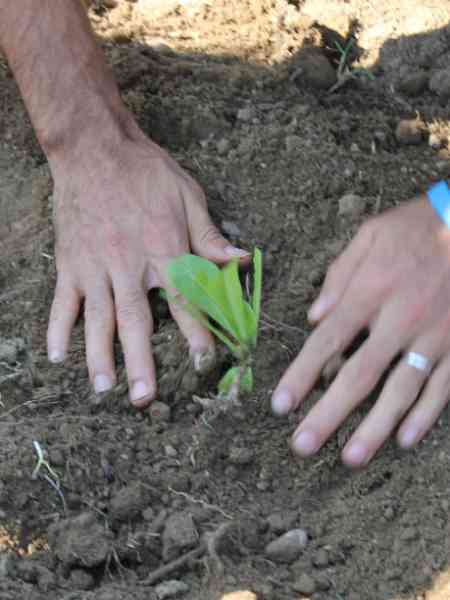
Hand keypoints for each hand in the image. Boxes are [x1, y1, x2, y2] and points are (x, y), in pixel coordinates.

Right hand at [47, 132, 247, 406]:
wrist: (94, 148)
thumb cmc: (146, 171)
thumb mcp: (188, 197)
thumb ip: (210, 235)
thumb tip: (242, 261)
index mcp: (163, 250)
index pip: (183, 301)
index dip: (196, 333)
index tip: (202, 361)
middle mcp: (128, 265)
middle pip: (136, 321)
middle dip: (140, 362)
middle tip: (142, 397)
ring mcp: (94, 266)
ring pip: (96, 318)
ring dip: (98, 355)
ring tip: (102, 387)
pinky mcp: (70, 262)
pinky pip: (62, 301)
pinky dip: (58, 329)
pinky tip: (56, 356)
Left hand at [272, 197, 449, 465]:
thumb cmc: (419, 225)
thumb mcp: (372, 234)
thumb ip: (340, 274)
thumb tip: (314, 316)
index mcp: (372, 289)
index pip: (327, 340)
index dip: (301, 375)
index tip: (280, 405)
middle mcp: (401, 318)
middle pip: (359, 374)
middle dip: (328, 414)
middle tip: (303, 445)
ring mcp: (435, 334)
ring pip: (402, 390)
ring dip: (375, 427)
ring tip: (350, 458)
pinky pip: (444, 385)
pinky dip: (425, 414)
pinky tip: (404, 439)